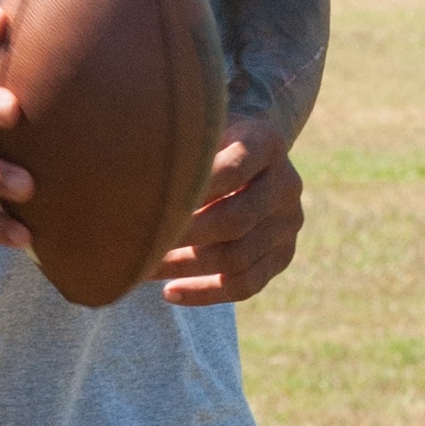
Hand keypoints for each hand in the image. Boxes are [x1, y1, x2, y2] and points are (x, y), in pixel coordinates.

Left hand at [155, 116, 304, 304]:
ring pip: (237, 258)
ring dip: (185, 268)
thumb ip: (179, 151)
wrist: (243, 160)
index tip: (145, 204)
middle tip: (138, 245)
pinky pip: (247, 285)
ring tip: (143, 269)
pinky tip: (169, 292)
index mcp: (266, 142)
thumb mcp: (195, 132)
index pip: (231, 172)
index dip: (191, 192)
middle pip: (234, 220)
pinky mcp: (283, 254)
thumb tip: (135, 185)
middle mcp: (287, 183)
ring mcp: (289, 223)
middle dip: (182, 236)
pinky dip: (205, 293)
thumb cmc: (203, 144)